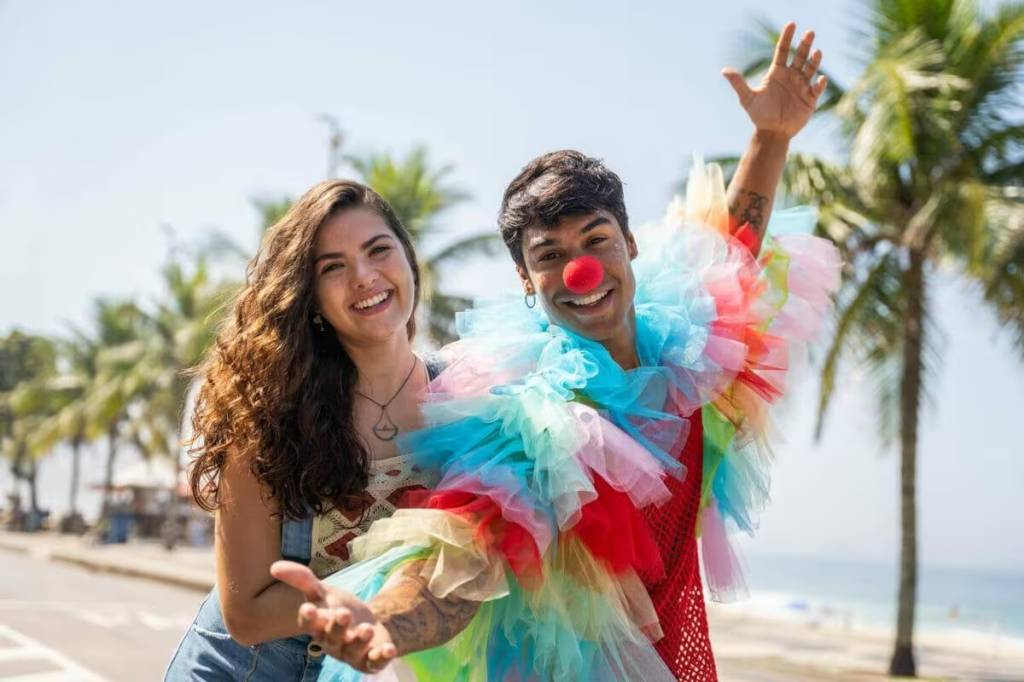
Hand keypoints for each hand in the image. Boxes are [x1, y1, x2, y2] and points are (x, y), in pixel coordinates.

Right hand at [270, 561, 398, 672]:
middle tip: (344, 613)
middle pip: (332, 636)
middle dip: (337, 626)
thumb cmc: (338, 608)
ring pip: (353, 649)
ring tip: (367, 629)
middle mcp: (333, 642)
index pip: (309, 623)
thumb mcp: (323, 592)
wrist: (368, 625)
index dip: (308, 617)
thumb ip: (302, 580)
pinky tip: (389, 649)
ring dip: (360, 640)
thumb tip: (273, 566)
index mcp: (319, 625)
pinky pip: (375, 661)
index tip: (308, 607)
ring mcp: (351, 653)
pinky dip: (381, 656)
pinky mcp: (370, 660)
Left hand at [722, 22, 827, 139]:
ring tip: (817, 52)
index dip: (787, 37)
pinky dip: (819, 84)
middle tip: (810, 32)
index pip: (783, 50)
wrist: (771, 133)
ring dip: (814, 61)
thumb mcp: (747, 99)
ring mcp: (802, 86)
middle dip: (805, 44)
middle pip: (799, 56)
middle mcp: (791, 76)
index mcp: (777, 72)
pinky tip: (820, 79)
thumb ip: (738, 83)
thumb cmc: (759, 115)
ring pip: (810, 69)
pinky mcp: (810, 98)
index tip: (792, 24)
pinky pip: (817, 89)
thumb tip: (724, 70)